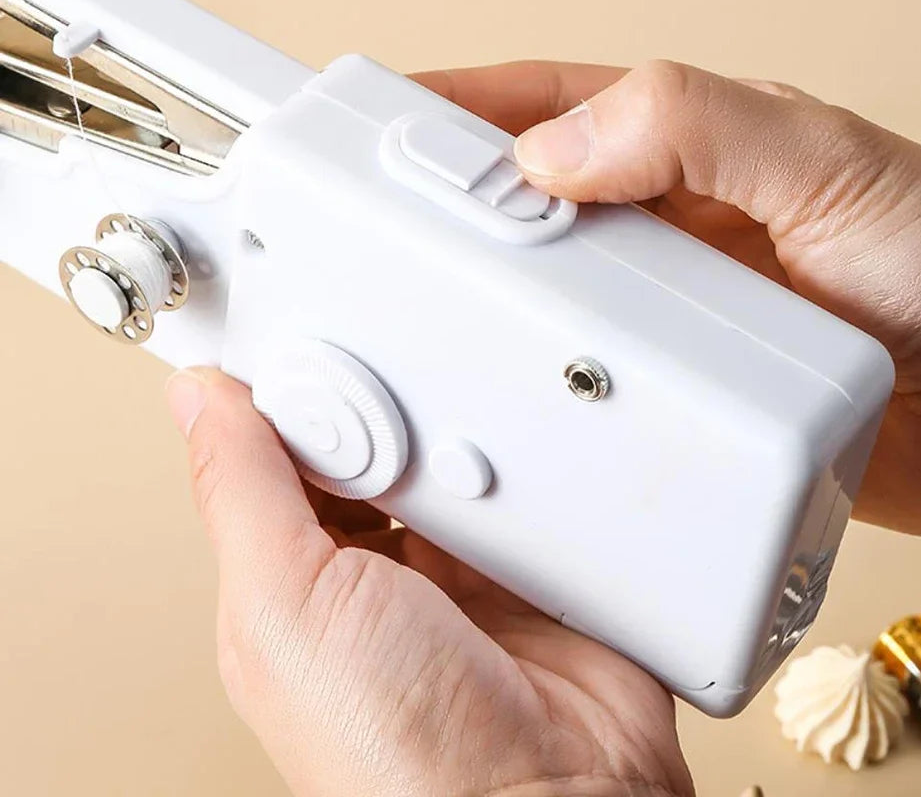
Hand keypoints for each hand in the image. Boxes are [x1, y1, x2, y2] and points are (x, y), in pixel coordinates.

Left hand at [166, 369, 692, 796]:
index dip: (292, 405)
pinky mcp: (530, 566)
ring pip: (447, 462)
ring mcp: (458, 570)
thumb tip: (198, 401)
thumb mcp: (285, 607)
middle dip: (382, 418)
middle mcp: (377, 575)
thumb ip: (244, 494)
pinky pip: (518, 487)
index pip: (283, 463)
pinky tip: (513, 456)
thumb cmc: (401, 754)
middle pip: (371, 453)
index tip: (308, 357)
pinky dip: (518, 465)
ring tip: (455, 440)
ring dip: (455, 443)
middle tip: (391, 393)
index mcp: (299, 586)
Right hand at [414, 61, 920, 539]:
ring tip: (428, 306)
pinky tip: (510, 391)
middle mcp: (679, 234)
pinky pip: (588, 385)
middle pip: (538, 209)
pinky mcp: (680, 401)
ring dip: (492, 302)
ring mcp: (674, 322)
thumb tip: (560, 149)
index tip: (391, 117)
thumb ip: (701, 129)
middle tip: (386, 221)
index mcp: (704, 154)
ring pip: (552, 300)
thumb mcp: (833, 166)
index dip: (472, 110)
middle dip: (457, 207)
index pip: (562, 111)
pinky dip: (540, 385)